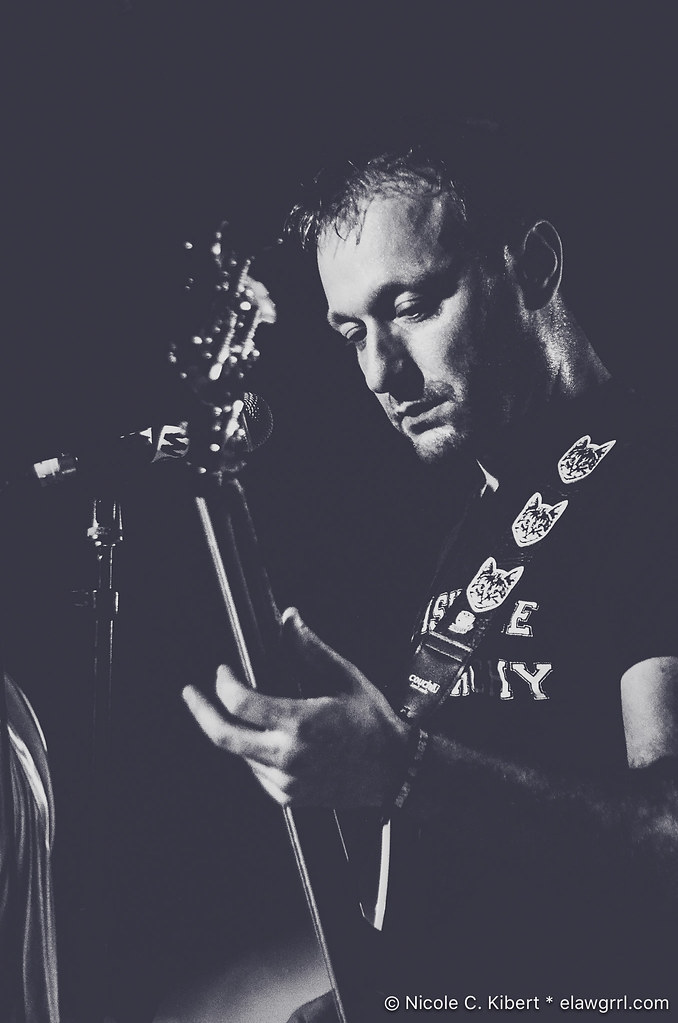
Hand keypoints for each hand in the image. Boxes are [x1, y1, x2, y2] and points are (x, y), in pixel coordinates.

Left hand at [182, 608, 409, 807]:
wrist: (395, 771)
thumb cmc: (374, 723)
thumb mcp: (346, 677)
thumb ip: (310, 649)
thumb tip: (289, 619)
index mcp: (301, 723)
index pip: (241, 703)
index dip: (224, 683)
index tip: (223, 670)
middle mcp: (289, 756)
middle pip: (224, 736)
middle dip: (201, 711)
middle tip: (191, 694)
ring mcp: (286, 781)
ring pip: (240, 753)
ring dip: (236, 730)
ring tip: (246, 712)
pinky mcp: (288, 797)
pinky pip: (256, 771)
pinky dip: (253, 751)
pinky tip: (268, 737)